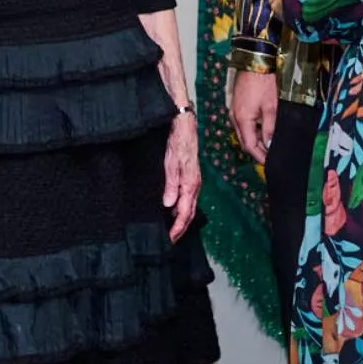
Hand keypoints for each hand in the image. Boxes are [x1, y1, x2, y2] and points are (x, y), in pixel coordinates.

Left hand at [163, 110, 201, 242]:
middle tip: (171, 240)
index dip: (178, 227)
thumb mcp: (170, 162)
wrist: (183, 124)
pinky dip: (181, 208)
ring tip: (172, 230)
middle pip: (189, 212)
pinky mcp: (189, 176)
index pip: (185, 212)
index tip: (171, 238)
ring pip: (189, 206)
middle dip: (181, 228)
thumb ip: (171, 184)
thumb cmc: (177, 141)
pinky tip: (173, 211)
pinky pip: (187, 197)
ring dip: (181, 219)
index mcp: (190, 183)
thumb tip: (169, 205)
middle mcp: (194, 184)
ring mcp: (193, 181)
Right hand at [228, 70, 279, 163]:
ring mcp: (234, 111)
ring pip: (244, 133)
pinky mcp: (237, 106)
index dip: (259, 156)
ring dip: (255, 140)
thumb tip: (269, 145)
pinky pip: (243, 124)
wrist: (254, 62)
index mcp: (242, 119)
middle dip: (257, 150)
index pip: (249, 145)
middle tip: (269, 156)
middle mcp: (234, 117)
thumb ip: (269, 128)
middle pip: (244, 141)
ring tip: (269, 144)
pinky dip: (252, 130)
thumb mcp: (271, 107)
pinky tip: (263, 130)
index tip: (268, 163)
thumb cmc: (263, 83)